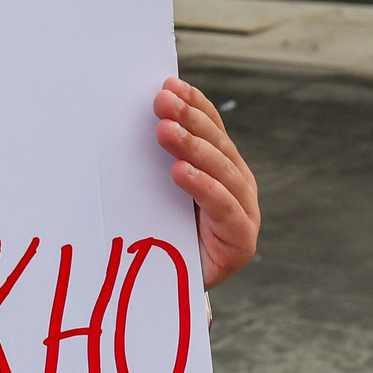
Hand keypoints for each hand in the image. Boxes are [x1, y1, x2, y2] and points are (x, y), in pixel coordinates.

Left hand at [155, 77, 257, 288]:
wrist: (166, 289)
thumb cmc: (158, 231)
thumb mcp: (154, 189)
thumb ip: (154, 158)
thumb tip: (128, 116)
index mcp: (222, 167)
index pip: (211, 128)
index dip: (194, 105)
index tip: (169, 84)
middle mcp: (238, 186)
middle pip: (218, 145)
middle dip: (190, 120)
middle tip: (162, 101)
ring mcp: (244, 212)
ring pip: (223, 172)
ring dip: (194, 148)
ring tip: (165, 131)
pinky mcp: (241, 242)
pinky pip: (223, 209)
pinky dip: (203, 188)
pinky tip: (181, 171)